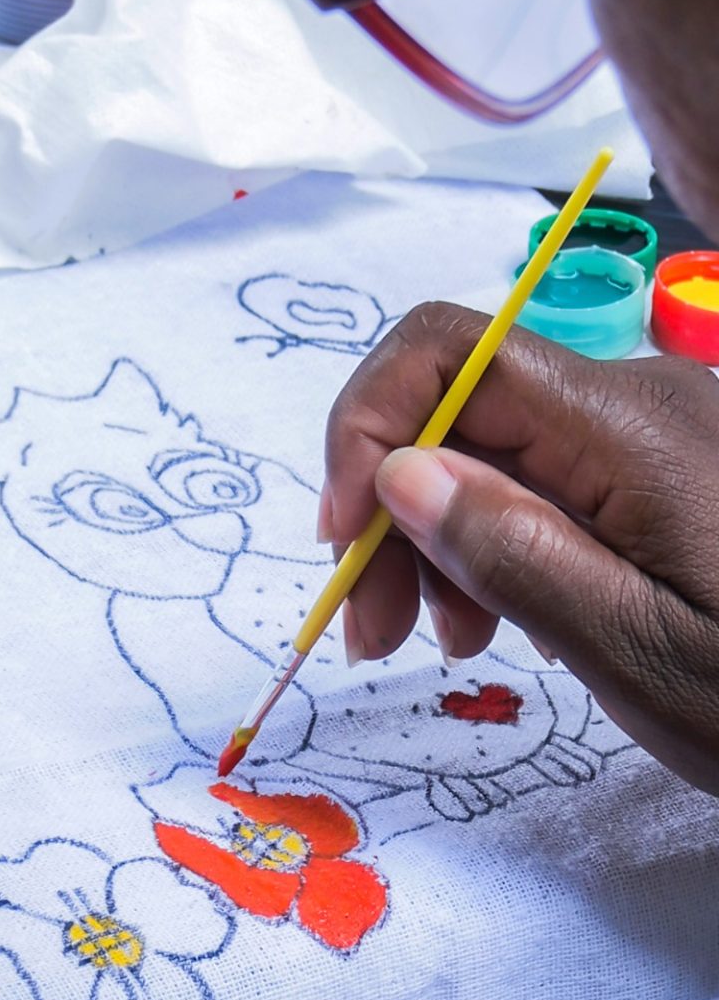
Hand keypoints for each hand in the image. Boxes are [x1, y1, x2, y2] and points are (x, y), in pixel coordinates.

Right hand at [321, 301, 718, 794]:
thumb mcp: (637, 649)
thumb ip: (517, 555)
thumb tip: (400, 473)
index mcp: (627, 427)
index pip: (448, 350)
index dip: (367, 428)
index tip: (344, 543)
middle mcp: (633, 404)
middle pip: (460, 409)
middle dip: (391, 510)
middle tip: (377, 636)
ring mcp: (646, 436)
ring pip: (491, 450)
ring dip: (436, 538)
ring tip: (453, 642)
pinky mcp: (654, 474)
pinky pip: (542, 483)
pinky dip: (494, 545)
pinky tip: (506, 619)